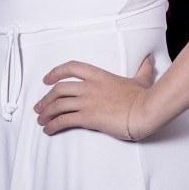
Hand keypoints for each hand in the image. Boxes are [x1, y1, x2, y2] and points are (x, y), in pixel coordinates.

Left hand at [34, 55, 155, 139]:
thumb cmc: (143, 96)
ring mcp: (87, 102)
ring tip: (41, 121)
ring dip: (46, 114)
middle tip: (39, 107)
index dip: (56, 72)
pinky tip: (49, 130)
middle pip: (59, 89)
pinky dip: (52, 126)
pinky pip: (63, 121)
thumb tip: (148, 59)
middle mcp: (89, 87)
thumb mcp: (142, 79)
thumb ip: (143, 69)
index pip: (72, 68)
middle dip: (45, 99)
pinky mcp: (87, 117)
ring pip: (57, 105)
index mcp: (99, 76)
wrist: (144, 110)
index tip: (46, 79)